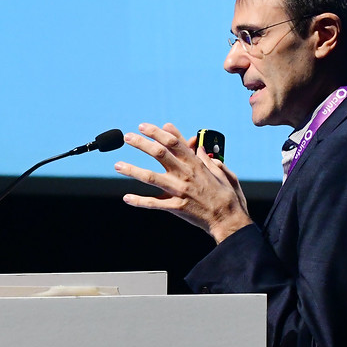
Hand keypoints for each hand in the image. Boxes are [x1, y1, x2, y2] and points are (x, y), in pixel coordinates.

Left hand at [114, 123, 253, 244]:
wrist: (229, 220)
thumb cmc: (228, 196)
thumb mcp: (222, 172)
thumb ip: (207, 159)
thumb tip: (198, 147)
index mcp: (196, 164)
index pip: (173, 142)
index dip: (157, 132)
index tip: (144, 127)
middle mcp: (185, 174)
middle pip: (159, 153)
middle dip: (141, 143)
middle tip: (127, 137)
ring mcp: (179, 191)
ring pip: (150, 177)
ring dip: (132, 170)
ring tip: (117, 165)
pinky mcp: (175, 207)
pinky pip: (153, 204)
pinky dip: (139, 201)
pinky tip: (126, 198)